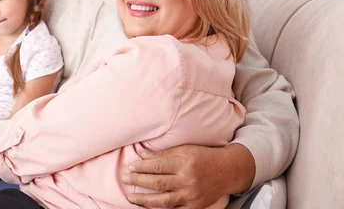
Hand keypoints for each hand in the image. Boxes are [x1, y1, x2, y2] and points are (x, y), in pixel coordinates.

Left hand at [122, 144, 254, 207]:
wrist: (228, 171)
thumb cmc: (204, 157)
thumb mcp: (185, 150)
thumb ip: (163, 154)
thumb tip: (141, 154)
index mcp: (185, 163)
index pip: (157, 166)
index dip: (141, 167)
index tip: (130, 167)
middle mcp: (188, 181)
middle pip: (158, 183)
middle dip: (138, 181)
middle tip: (124, 178)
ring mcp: (192, 196)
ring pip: (163, 201)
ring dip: (144, 199)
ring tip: (130, 197)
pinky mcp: (195, 207)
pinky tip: (148, 207)